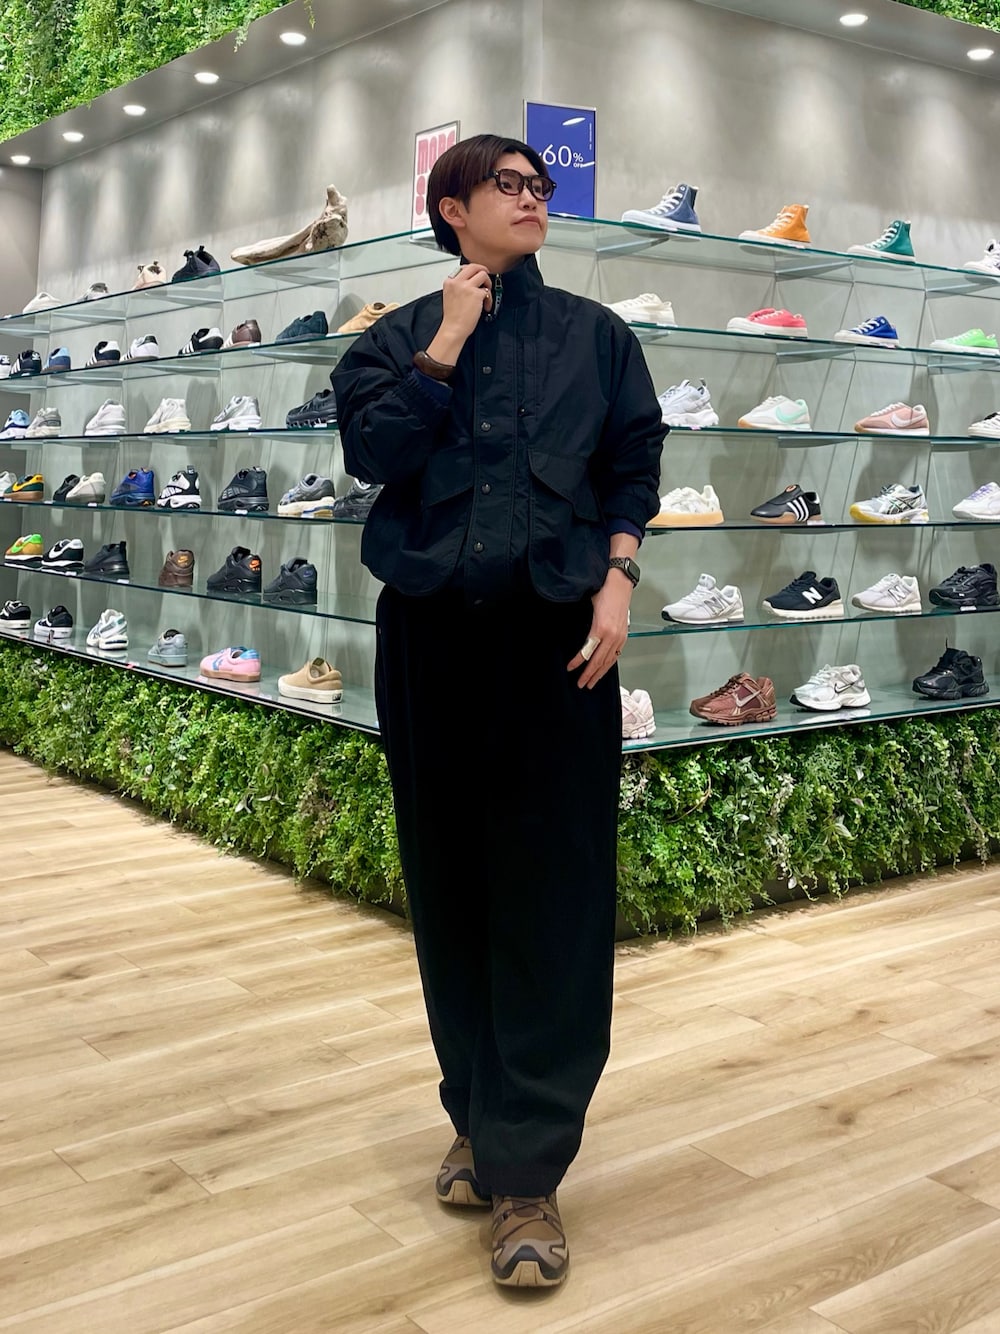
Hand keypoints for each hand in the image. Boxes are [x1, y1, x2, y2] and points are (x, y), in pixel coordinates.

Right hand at [427, 265, 492, 361]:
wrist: (453, 328)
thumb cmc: (453, 317)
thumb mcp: (450, 296)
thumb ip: (458, 287)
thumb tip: (471, 282)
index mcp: (449, 281)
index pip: (463, 268)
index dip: (473, 272)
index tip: (476, 277)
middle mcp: (457, 282)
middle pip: (474, 266)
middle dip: (483, 271)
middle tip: (486, 279)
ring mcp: (466, 287)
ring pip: (483, 274)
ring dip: (488, 283)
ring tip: (486, 294)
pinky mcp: (476, 294)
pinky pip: (487, 291)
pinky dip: (489, 299)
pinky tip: (486, 306)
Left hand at [567, 571, 631, 688]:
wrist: (620, 582)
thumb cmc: (603, 590)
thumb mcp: (589, 606)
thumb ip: (584, 624)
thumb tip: (576, 637)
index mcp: (601, 628)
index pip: (587, 652)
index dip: (578, 662)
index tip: (569, 668)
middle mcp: (612, 635)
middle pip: (598, 661)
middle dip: (589, 674)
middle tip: (581, 684)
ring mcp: (619, 636)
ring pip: (608, 661)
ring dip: (599, 673)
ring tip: (591, 682)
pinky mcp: (624, 635)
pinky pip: (616, 654)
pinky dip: (608, 664)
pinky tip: (603, 669)